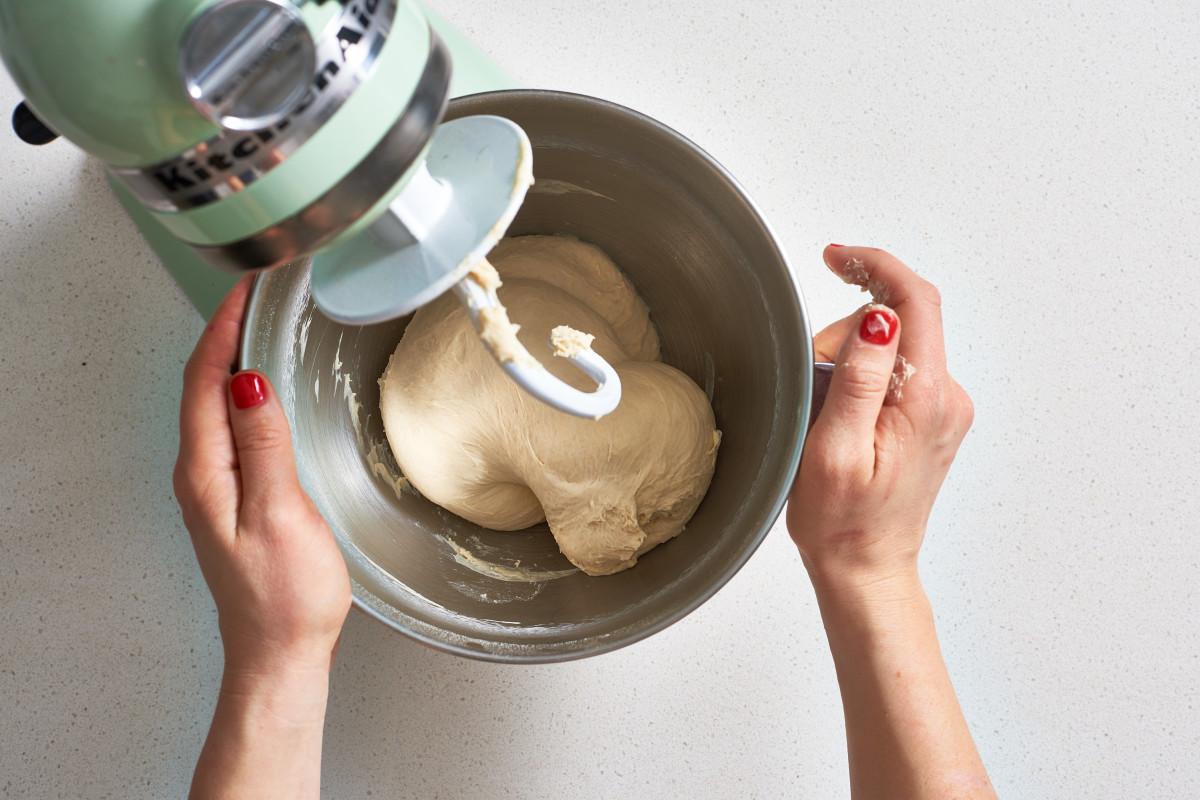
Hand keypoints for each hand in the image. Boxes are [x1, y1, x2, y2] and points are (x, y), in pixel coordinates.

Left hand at [173, 276, 350, 676]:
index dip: (224, 327)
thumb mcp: (280, 514)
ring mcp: (216, 487)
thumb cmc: (285, 596)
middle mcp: (202, 475)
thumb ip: (264, 445)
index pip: (204, 380)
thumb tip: (250, 382)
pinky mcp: (236, 497)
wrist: (280, 653)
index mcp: (206, 472)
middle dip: (228, 331)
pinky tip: (269, 388)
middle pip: (203, 384)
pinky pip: (233, 427)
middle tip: (259, 291)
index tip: (249, 287)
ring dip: (237, 358)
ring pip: (217, 404)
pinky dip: (248, 393)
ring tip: (264, 323)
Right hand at [787, 246, 993, 799]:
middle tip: (808, 376)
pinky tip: (837, 414)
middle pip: (899, 322)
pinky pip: (894, 373)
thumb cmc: (841, 523)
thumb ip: (859, 378)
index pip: (914, 302)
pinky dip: (859, 378)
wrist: (866, 571)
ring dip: (847, 359)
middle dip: (845, 332)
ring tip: (820, 411)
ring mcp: (942, 410)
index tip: (836, 256)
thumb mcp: (835, 449)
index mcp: (925, 401)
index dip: (876, 266)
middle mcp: (946, 399)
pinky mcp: (931, 421)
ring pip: (893, 347)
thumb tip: (879, 318)